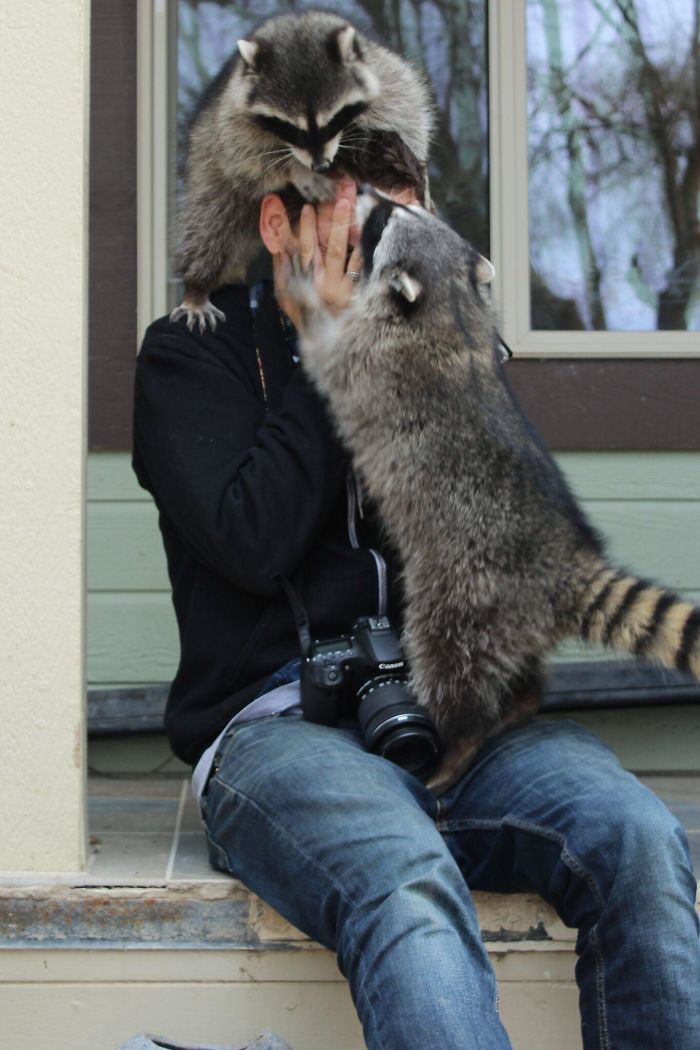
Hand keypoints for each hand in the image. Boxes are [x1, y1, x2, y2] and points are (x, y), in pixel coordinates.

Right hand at [274, 199, 362, 330]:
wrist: (325, 342)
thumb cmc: (304, 316)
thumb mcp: (285, 297)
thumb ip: (281, 271)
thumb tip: (278, 247)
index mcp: (306, 281)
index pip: (304, 250)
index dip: (304, 229)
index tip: (307, 209)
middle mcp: (324, 283)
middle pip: (329, 248)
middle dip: (331, 223)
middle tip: (339, 200)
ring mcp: (342, 288)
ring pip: (346, 254)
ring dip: (349, 229)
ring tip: (352, 207)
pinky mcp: (356, 293)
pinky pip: (361, 267)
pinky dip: (363, 249)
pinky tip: (368, 231)